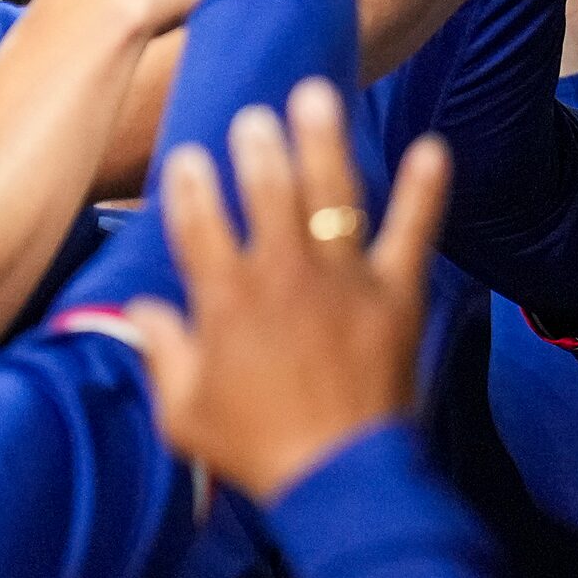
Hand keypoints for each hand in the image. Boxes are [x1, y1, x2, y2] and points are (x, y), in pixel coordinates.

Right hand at [128, 81, 447, 501]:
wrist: (339, 480)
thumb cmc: (256, 452)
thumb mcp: (183, 415)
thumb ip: (162, 354)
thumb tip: (143, 312)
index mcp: (226, 300)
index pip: (198, 222)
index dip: (191, 185)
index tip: (192, 158)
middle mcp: (282, 275)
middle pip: (267, 190)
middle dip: (258, 145)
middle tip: (255, 117)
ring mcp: (344, 279)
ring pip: (331, 193)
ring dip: (323, 140)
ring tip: (316, 97)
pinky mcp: (396, 294)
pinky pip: (412, 231)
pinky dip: (424, 190)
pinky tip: (434, 148)